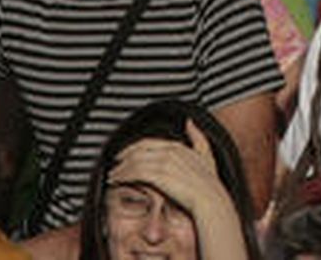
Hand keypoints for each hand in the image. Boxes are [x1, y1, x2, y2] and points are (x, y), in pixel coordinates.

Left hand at [107, 122, 232, 224]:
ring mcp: (164, 162)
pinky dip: (122, 176)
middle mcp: (169, 151)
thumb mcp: (207, 155)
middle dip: (123, 157)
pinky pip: (135, 172)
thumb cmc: (209, 182)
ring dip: (120, 169)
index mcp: (177, 146)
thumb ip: (198, 137)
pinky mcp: (158, 176)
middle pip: (137, 150)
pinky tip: (116, 181)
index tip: (123, 155)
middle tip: (114, 165)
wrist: (209, 198)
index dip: (133, 148)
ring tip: (112, 176)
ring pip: (134, 161)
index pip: (147, 143)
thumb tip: (189, 122)